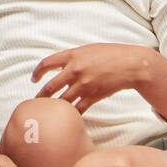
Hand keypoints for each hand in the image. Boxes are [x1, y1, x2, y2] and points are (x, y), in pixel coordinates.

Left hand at [31, 44, 154, 109]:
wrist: (131, 65)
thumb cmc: (112, 54)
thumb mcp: (89, 49)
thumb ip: (73, 57)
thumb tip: (59, 65)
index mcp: (73, 56)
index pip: (46, 64)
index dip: (37, 72)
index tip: (34, 79)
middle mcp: (75, 70)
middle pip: (50, 87)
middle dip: (41, 96)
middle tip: (36, 102)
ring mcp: (84, 85)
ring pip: (62, 101)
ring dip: (54, 107)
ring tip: (49, 111)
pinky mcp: (93, 96)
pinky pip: (77, 109)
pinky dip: (72, 113)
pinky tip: (69, 116)